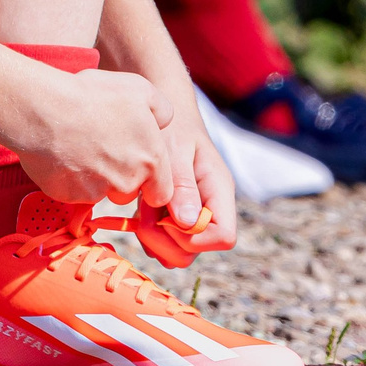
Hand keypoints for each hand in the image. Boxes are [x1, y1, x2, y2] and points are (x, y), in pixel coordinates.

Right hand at [8, 65, 178, 212]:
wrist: (45, 110)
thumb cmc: (93, 96)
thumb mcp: (139, 89)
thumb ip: (162, 111)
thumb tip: (164, 125)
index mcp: (150, 160)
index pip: (162, 193)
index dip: (152, 182)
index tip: (139, 167)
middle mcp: (127, 182)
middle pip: (129, 192)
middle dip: (120, 178)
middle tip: (103, 147)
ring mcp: (97, 192)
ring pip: (102, 192)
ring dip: (96, 178)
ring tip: (81, 145)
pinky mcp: (69, 196)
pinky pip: (75, 192)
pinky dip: (71, 178)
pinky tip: (63, 153)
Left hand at [130, 93, 239, 265]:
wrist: (165, 113)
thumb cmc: (171, 126)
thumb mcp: (174, 148)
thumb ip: (182, 185)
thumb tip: (189, 223)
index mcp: (219, 191)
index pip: (223, 237)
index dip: (192, 237)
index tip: (165, 216)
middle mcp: (210, 208)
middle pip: (196, 251)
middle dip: (165, 240)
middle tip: (145, 211)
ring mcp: (193, 215)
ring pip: (178, 252)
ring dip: (153, 237)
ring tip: (143, 205)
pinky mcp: (175, 218)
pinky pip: (163, 244)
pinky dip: (148, 233)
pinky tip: (142, 207)